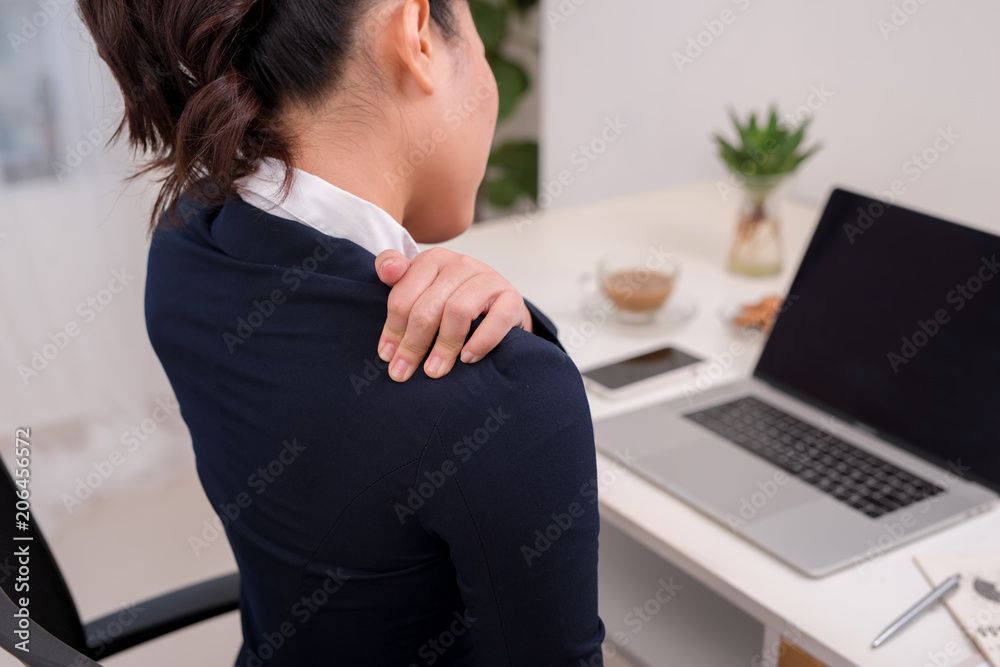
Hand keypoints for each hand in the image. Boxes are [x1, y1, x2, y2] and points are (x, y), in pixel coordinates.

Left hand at [375, 247, 533, 381]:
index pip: (403, 297)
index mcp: (432, 260)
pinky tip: (467, 359)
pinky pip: (496, 320)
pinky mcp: (510, 297)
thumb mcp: (420, 287)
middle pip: (428, 308)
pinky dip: (480, 342)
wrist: (497, 304)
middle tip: (404, 371)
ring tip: (435, 370)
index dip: (392, 330)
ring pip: (457, 311)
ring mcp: (488, 278)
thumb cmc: (452, 299)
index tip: (387, 356)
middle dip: (413, 344)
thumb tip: (387, 272)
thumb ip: (396, 278)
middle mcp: (460, 264)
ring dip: (444, 347)